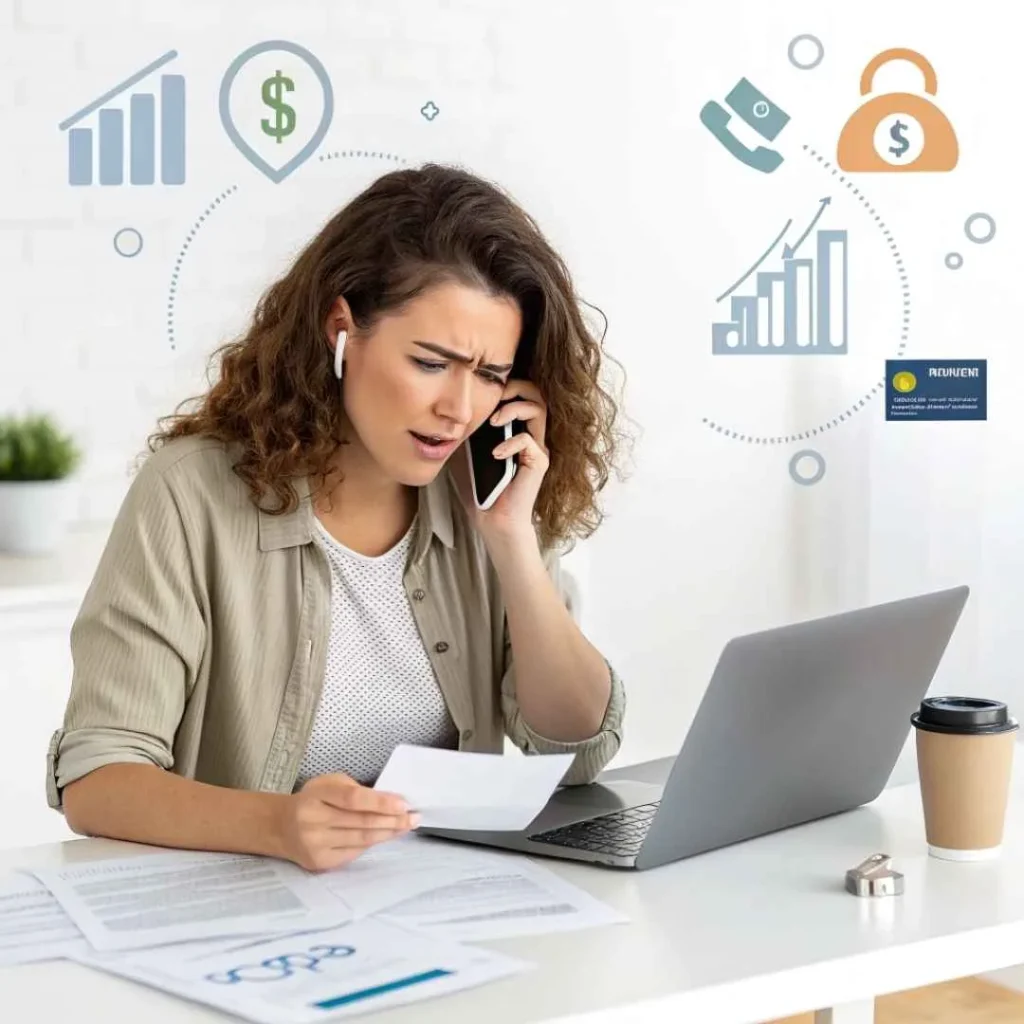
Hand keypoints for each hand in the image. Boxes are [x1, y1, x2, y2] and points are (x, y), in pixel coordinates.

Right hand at [274, 772, 418, 871]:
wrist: (281, 827)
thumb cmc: (313, 800)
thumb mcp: (328, 784)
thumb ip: (354, 789)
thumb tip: (389, 800)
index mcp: (316, 795)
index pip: (353, 799)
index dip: (380, 802)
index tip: (403, 803)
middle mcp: (313, 820)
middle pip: (361, 822)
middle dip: (393, 820)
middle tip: (414, 817)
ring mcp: (315, 844)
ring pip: (361, 840)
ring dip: (388, 833)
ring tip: (407, 826)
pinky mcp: (320, 862)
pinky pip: (354, 853)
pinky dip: (373, 844)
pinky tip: (386, 836)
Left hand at [455, 379, 548, 543]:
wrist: (493, 521)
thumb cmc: (480, 490)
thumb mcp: (465, 453)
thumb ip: (465, 432)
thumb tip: (447, 413)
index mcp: (516, 430)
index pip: (521, 394)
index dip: (506, 385)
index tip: (484, 391)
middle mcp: (531, 435)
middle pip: (536, 394)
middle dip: (515, 387)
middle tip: (495, 396)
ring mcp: (537, 448)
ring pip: (539, 409)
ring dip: (514, 408)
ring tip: (494, 421)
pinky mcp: (539, 463)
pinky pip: (529, 440)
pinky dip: (510, 443)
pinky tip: (495, 454)